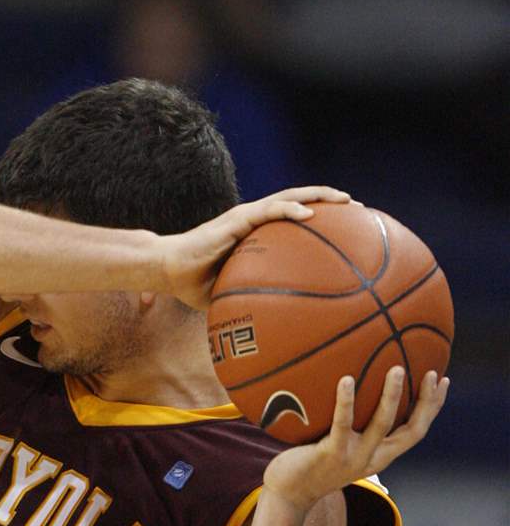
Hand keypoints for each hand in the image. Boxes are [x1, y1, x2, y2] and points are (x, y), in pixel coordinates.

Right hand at [162, 186, 352, 308]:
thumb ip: (250, 300)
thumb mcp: (229, 294)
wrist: (167, 270)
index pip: (292, 217)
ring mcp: (245, 216)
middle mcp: (253, 219)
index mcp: (254, 233)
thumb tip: (272, 328)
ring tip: (344, 201)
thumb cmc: (193, 285)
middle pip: (299, 201)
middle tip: (359, 208)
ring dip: (318, 196)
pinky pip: (267, 211)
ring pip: (288, 197)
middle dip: (330, 200)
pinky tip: (309, 213)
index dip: (321, 217)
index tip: (348, 225)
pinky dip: (289, 209)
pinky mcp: (235, 219)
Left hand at [263, 366, 448, 511]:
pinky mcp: (331, 454)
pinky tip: (345, 380)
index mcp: (380, 456)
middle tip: (432, 373)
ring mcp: (353, 458)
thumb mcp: (341, 449)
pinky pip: (342, 424)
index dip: (433, 408)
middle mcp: (373, 459)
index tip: (443, 381)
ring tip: (397, 369)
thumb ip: (353, 430)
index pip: (415, 431)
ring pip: (382, 424)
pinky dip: (345, 401)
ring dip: (393, 396)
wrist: (289, 496)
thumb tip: (352, 389)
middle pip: (412, 430)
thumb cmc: (311, 465)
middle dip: (427, 402)